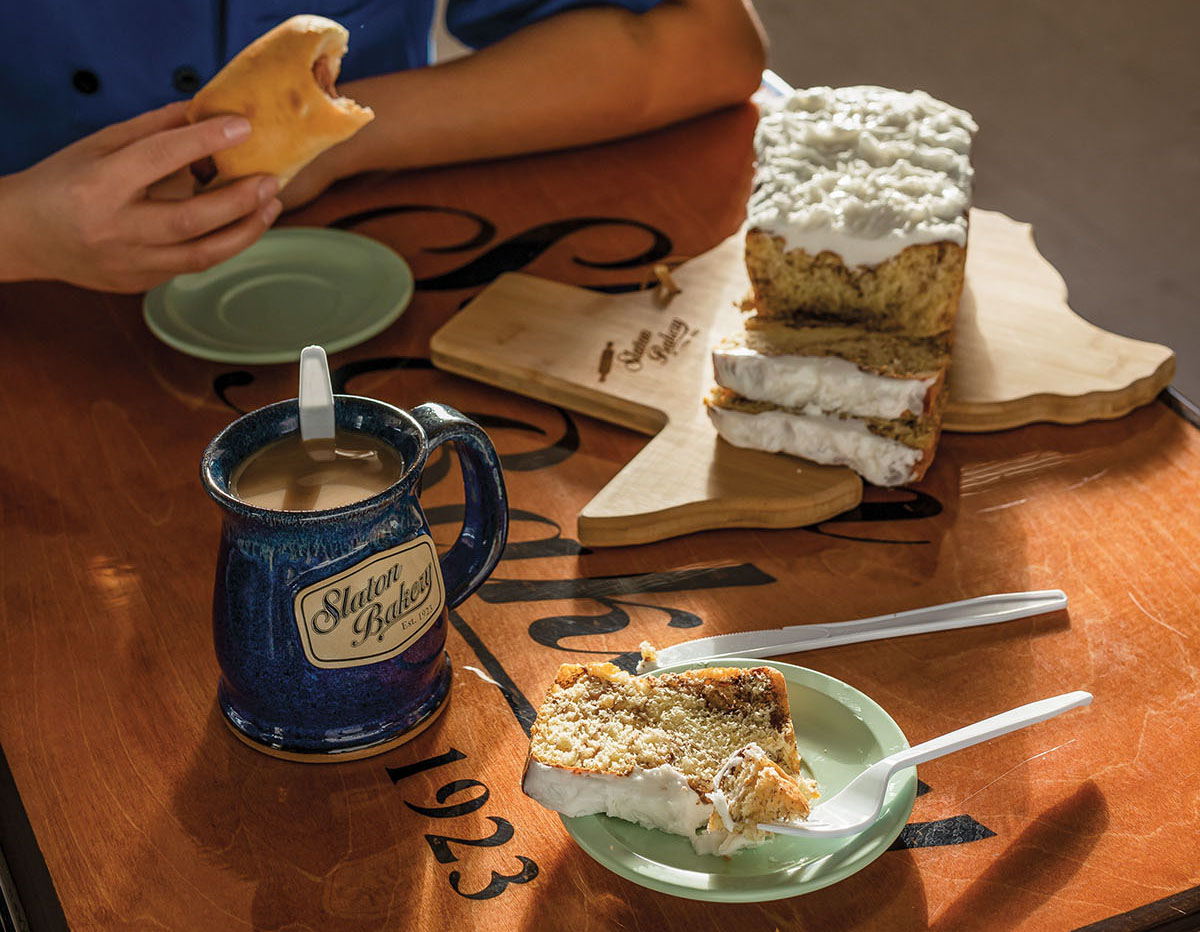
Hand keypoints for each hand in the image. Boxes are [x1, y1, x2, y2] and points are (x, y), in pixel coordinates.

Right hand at [0, 102, 282, 292]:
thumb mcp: (97, 145)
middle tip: (271, 181)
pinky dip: (222, 245)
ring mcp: (128, 263)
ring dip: (245, 232)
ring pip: (201, 255)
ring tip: (270, 206)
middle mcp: (115, 230)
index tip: (242, 127)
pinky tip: (241, 226)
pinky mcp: (139, 284)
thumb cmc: (61, 183)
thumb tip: (203, 110)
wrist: (23, 237)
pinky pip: (191, 266)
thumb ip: (152, 130)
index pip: (157, 158)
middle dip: (238, 201)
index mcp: (98, 186)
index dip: (204, 141)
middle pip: (190, 220)